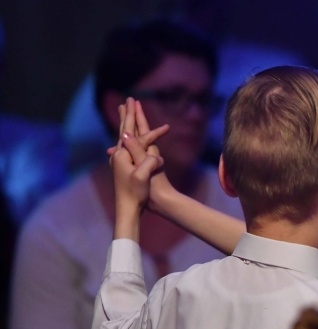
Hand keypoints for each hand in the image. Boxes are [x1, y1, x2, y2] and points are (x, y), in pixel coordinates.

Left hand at [110, 98, 164, 213]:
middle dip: (129, 115)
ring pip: (124, 135)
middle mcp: (119, 155)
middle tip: (128, 100)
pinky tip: (125, 135)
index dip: (154, 133)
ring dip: (126, 122)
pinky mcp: (123, 166)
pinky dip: (127, 135)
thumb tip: (153, 151)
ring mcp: (119, 160)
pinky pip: (126, 144)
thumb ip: (147, 161)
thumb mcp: (143, 176)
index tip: (167, 128)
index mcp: (123, 155)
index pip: (139, 137)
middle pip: (125, 130)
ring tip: (123, 110)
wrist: (127, 208)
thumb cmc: (135, 193)